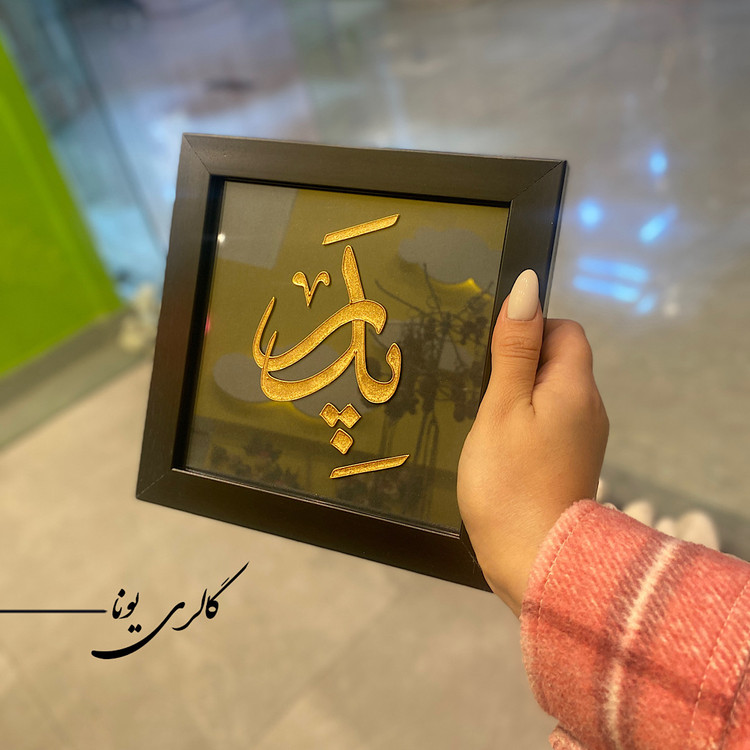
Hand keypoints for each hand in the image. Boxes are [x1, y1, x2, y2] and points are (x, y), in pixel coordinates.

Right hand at [457, 270, 608, 614]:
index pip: (566, 330)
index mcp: (577, 387)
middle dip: (520, 364)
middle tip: (480, 387)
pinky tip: (497, 444)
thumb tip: (528, 285)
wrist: (532, 561)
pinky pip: (550, 422)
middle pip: (560, 361)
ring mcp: (583, 439)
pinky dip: (524, 422)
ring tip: (483, 417)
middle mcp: (590, 409)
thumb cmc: (509, 480)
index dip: (531, 330)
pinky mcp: (570, 463)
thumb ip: (515, 347)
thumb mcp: (502, 406)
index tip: (492, 355)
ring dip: (519, 395)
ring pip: (551, 393)